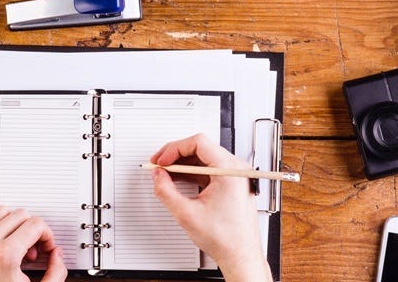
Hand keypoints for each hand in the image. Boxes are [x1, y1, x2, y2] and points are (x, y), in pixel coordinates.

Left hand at [0, 205, 66, 281]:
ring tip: (17, 244)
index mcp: (5, 255)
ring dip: (15, 224)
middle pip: (22, 215)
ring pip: (3, 210)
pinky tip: (1, 236)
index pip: (36, 224)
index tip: (46, 247)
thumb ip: (55, 274)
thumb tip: (56, 254)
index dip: (47, 235)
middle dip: (33, 231)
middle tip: (33, 250)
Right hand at [150, 134, 272, 281]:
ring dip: (182, 164)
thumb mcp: (186, 213)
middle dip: (176, 155)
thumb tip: (157, 176)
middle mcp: (236, 169)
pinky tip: (177, 180)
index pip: (198, 143)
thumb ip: (166, 191)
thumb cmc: (225, 238)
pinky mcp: (231, 184)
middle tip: (159, 165)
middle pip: (201, 148)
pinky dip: (191, 173)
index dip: (175, 148)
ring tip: (165, 173)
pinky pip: (208, 170)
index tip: (162, 160)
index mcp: (229, 171)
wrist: (240, 255)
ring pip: (203, 159)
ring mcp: (234, 176)